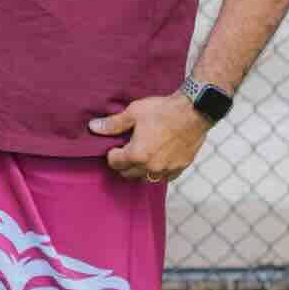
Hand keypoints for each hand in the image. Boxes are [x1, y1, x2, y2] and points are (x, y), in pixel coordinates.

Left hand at [92, 93, 211, 182]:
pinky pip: (165, 177)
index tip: (115, 145)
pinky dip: (159, 172)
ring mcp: (167, 169)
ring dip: (140, 170)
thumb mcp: (134, 113)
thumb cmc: (163, 110)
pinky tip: (157, 159)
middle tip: (126, 150)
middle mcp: (151, 167)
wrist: (194, 112)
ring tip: (141, 155)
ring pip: (146, 178)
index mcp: (137, 154)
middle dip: (123, 164)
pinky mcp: (181, 167)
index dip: (111, 153)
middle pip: (128, 174)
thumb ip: (113, 124)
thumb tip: (94, 127)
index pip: (114, 163)